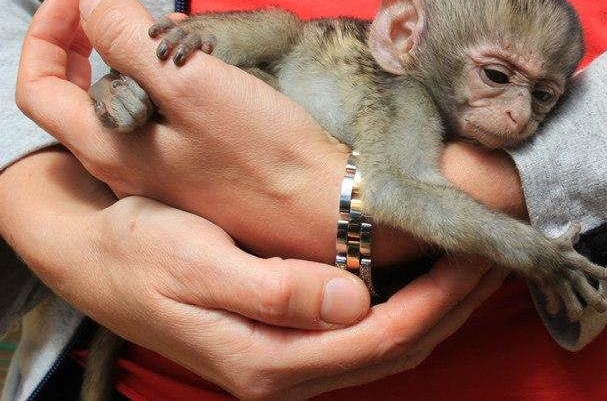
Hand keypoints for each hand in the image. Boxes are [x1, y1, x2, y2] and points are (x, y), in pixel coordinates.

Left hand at [15, 0, 422, 262]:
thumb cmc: (263, 151)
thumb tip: (93, 4)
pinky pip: (160, 123)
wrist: (322, 208)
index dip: (45, 35)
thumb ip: (128, 39)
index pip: (40, 88)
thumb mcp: (191, 83)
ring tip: (167, 33)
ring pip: (124, 108)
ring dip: (132, 64)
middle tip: (113, 11)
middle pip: (80, 98)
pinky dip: (164, 87)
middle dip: (88, 45)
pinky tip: (198, 72)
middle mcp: (124, 168)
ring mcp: (160, 175)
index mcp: (109, 148)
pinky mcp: (195, 175)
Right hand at [81, 199, 503, 399]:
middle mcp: (284, 370)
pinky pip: (365, 330)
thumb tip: (353, 302)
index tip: (476, 256)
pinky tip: (424, 274)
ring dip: (436, 305)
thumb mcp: (192, 264)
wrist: (93, 257)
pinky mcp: (286, 337)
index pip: (379, 337)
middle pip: (394, 347)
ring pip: (386, 342)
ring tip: (475, 263)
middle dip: (452, 304)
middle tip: (496, 257)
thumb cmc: (137, 252)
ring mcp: (287, 358)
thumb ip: (272, 291)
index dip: (437, 299)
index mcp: (266, 359)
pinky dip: (406, 302)